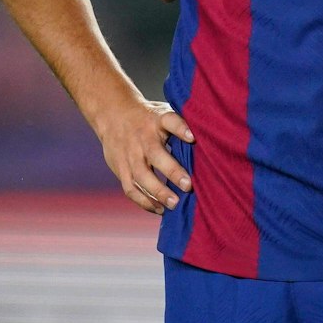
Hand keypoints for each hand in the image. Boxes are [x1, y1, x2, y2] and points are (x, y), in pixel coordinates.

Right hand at [91, 97, 195, 214]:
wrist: (112, 115)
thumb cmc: (149, 118)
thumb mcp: (163, 113)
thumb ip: (181, 126)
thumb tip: (210, 141)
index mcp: (157, 120)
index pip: (170, 121)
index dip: (181, 128)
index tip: (193, 137)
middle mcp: (142, 138)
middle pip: (155, 154)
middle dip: (172, 171)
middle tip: (188, 186)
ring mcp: (130, 155)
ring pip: (141, 176)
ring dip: (157, 192)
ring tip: (174, 204)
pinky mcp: (121, 169)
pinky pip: (131, 188)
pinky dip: (144, 201)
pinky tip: (159, 209)